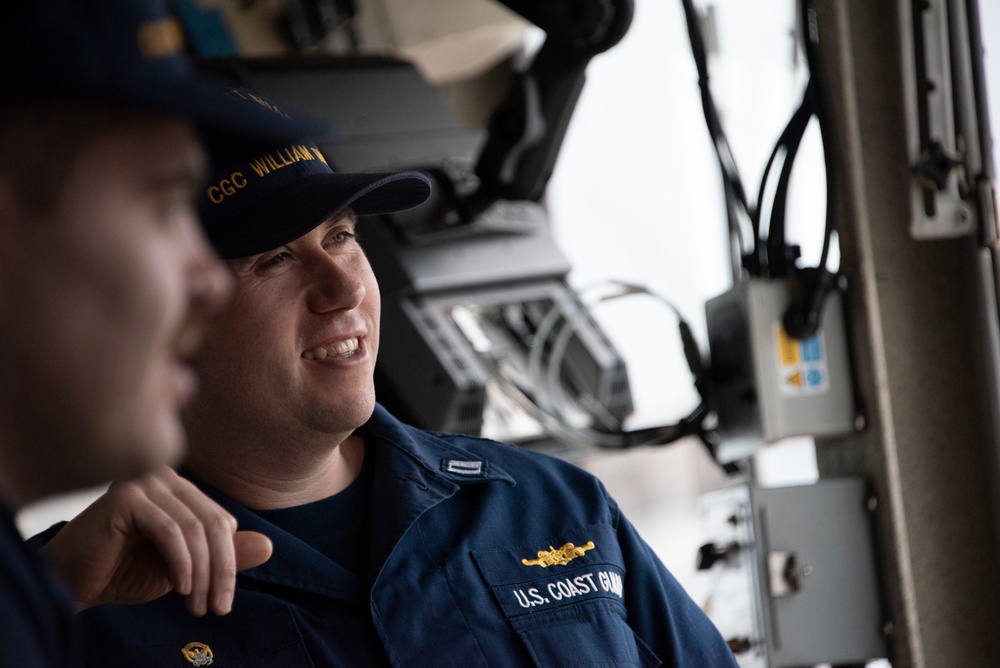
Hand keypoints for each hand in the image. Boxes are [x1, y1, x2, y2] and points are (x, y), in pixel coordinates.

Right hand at [42, 467, 271, 616]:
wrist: (70, 583)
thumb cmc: (124, 572)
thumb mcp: (185, 568)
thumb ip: (224, 556)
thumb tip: (270, 547)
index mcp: (181, 490)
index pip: (222, 523)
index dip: (229, 563)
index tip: (223, 602)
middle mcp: (166, 478)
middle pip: (214, 525)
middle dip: (222, 571)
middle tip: (218, 608)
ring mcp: (145, 482)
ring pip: (195, 529)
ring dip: (202, 574)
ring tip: (197, 605)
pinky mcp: (126, 496)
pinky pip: (170, 530)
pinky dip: (181, 562)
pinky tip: (178, 588)